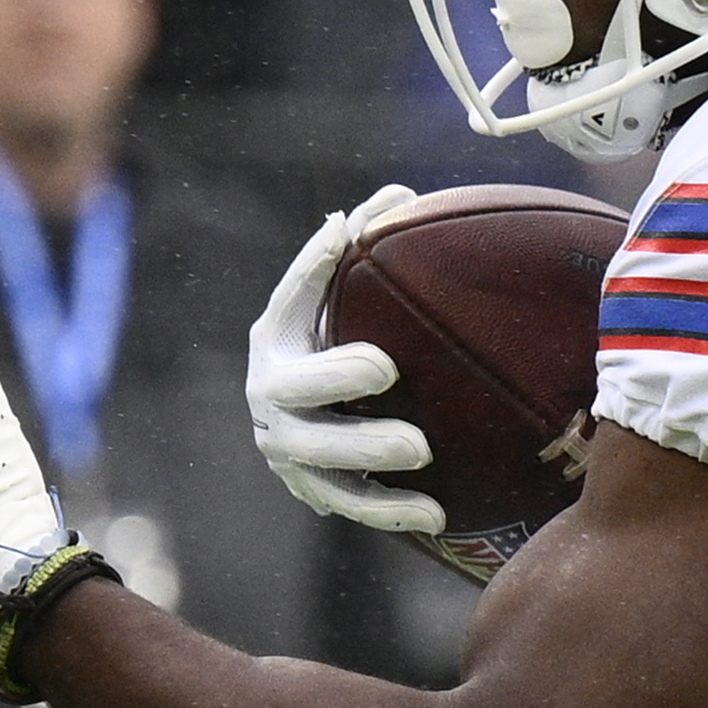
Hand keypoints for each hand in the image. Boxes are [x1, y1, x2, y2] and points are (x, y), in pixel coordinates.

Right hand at [248, 187, 439, 537]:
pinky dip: (390, 511)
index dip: (311, 283)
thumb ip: (355, 256)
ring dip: (368, 455)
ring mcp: (287, 451)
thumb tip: (399, 195)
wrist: (307, 423)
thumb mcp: (332, 303)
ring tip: (420, 448)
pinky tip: (437, 513)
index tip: (351, 259)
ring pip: (320, 460)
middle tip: (384, 367)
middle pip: (294, 394)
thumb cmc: (331, 344)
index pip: (287, 308)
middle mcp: (269, 400)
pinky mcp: (314, 492)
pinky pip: (350, 506)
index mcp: (274, 344)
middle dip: (336, 380)